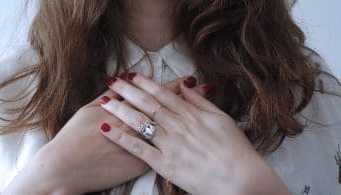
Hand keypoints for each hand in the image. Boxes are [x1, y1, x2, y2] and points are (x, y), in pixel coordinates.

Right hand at [2, 76, 209, 194]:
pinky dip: (177, 143)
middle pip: (168, 109)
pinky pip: (162, 152)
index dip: (175, 85)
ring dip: (188, 117)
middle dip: (188, 97)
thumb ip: (110, 95)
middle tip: (205, 87)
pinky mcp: (140, 164)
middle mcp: (137, 126)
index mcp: (127, 109)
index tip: (191, 78)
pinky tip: (189, 138)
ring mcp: (140, 146)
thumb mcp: (89, 109)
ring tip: (201, 112)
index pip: (156, 94)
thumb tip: (125, 80)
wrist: (66, 167)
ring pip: (170, 129)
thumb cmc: (74, 136)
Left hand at [99, 73, 289, 194]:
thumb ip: (201, 102)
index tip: (131, 75)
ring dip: (120, 109)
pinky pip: (138, 149)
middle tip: (112, 81)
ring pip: (140, 122)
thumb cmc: (235, 148)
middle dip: (128, 91)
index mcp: (190, 114)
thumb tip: (187, 85)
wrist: (241, 178)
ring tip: (104, 100)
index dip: (145, 83)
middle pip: (147, 104)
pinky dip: (121, 138)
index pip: (162, 94)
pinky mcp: (164, 164)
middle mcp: (177, 126)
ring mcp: (169, 144)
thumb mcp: (222, 118)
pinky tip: (106, 129)